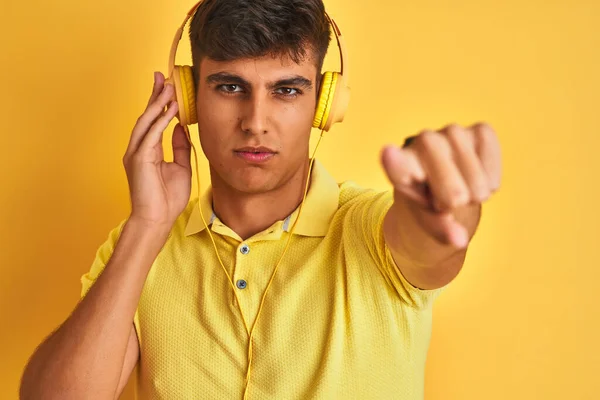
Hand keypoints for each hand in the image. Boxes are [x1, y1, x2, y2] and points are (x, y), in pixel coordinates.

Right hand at [122, 72, 191, 226]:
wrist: (157, 220)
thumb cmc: (167, 199)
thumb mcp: (180, 167)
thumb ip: (180, 147)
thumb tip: (181, 127)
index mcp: (147, 150)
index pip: (152, 121)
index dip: (158, 103)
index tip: (166, 86)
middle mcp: (138, 149)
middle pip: (146, 116)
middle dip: (154, 95)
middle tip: (162, 76)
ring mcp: (136, 153)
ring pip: (146, 121)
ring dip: (157, 103)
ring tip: (168, 87)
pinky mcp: (139, 159)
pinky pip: (151, 135)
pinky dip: (161, 120)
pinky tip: (171, 109)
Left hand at [381, 123, 501, 247]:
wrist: (449, 185)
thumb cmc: (432, 202)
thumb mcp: (429, 220)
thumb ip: (440, 229)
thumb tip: (459, 240)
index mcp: (400, 166)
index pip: (396, 165)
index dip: (395, 162)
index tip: (389, 153)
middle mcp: (423, 141)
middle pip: (448, 183)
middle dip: (453, 197)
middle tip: (449, 202)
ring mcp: (451, 132)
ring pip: (474, 177)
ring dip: (475, 191)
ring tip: (464, 191)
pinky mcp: (480, 130)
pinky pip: (492, 160)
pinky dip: (491, 178)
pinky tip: (479, 177)